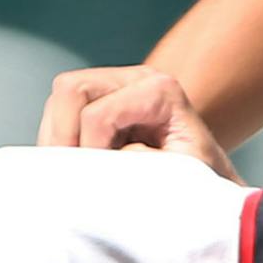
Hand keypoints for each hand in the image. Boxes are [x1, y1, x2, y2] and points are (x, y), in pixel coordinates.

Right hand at [37, 66, 234, 178]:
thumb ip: (153, 166)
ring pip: (56, 102)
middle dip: (61, 137)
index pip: (100, 113)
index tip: (99, 183)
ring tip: (75, 175)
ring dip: (56, 142)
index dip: (90, 150)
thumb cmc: (201, 178)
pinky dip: (58, 146)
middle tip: (70, 175)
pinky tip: (76, 169)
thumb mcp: (188, 175)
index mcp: (160, 91)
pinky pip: (56, 117)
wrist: (206, 178)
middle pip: (69, 89)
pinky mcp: (94, 104)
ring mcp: (110, 88)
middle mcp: (132, 79)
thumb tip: (117, 159)